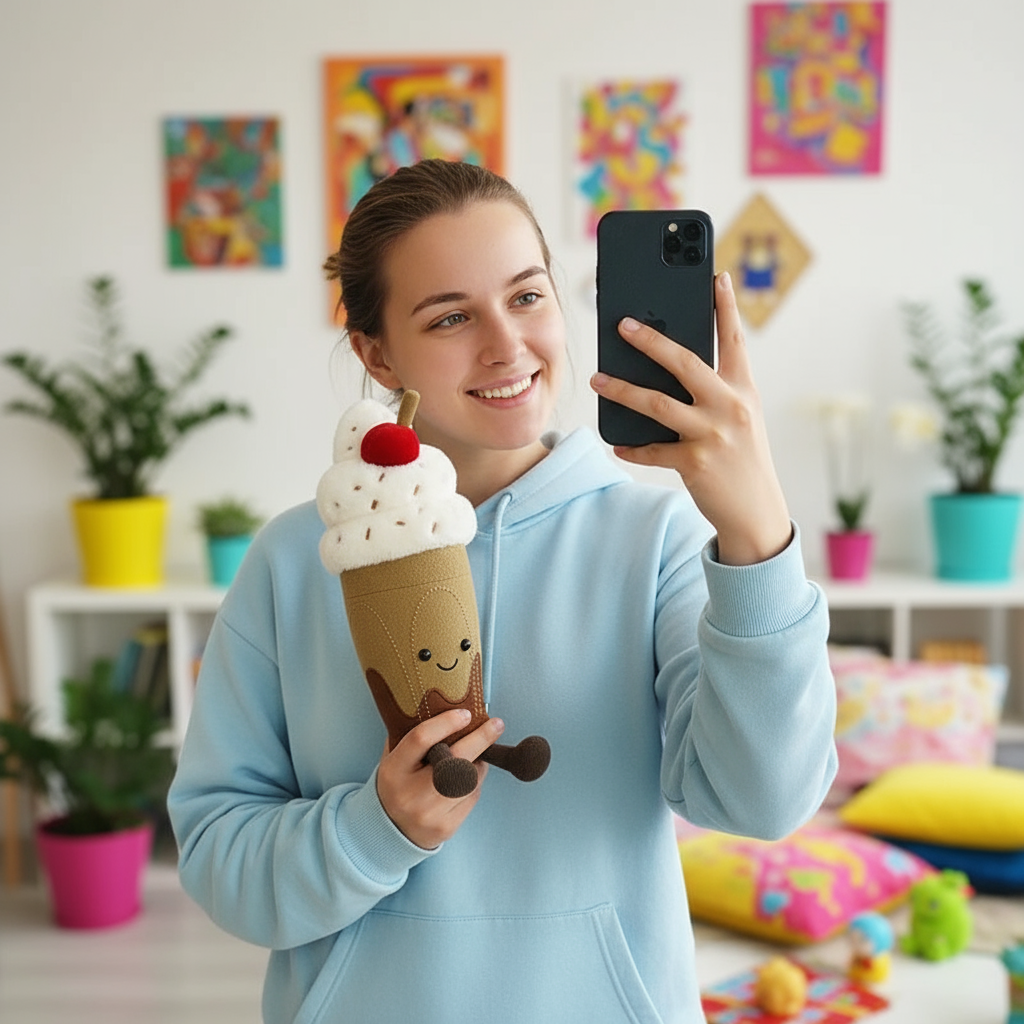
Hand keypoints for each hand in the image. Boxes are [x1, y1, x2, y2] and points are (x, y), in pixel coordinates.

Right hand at [376, 709, 504, 849]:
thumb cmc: (397, 785)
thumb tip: (443, 707)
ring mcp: (429, 813)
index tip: (466, 713)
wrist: (390, 831)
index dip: (446, 723)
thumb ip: (411, 735)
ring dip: (479, 763)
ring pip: (469, 780)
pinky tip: (467, 778)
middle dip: (480, 740)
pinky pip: (471, 797)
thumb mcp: (393, 758)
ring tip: (477, 754)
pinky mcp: (446, 827)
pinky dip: (475, 783)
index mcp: (394, 770)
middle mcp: (411, 794)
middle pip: (454, 761)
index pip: (421, 739)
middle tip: (496, 724)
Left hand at [590, 271, 791, 564]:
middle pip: (685, 362)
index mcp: (744, 389)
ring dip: (622, 390)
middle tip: (622, 324)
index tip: (716, 275)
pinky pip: (652, 450)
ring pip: (657, 403)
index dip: (725, 306)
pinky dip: (632, 447)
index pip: (734, 340)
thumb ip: (712, 392)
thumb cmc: (741, 458)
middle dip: (651, 340)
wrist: (756, 512)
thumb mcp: (739, 419)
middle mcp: (731, 406)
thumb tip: (664, 372)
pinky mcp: (696, 462)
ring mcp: (713, 434)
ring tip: (598, 379)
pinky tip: (617, 444)